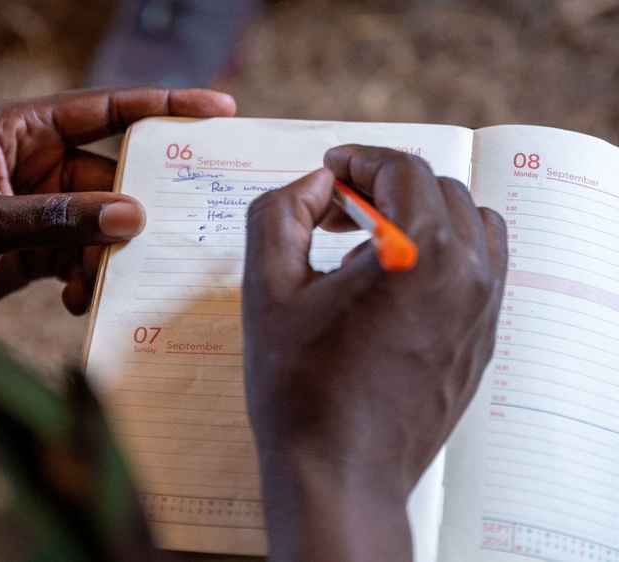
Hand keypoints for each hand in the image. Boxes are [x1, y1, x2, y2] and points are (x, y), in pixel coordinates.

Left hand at [0, 87, 235, 312]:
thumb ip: (55, 218)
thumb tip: (132, 216)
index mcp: (18, 130)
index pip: (103, 109)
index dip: (162, 105)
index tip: (216, 109)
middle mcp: (34, 163)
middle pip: (110, 176)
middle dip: (135, 207)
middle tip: (172, 231)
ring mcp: (36, 207)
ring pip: (99, 223)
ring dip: (104, 255)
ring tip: (92, 284)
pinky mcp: (33, 247)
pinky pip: (79, 256)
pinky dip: (84, 278)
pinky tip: (72, 300)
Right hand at [242, 146, 506, 560]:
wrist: (339, 472)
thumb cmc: (298, 387)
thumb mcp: (266, 289)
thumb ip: (279, 213)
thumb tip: (313, 183)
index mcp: (415, 253)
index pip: (400, 170)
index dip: (358, 158)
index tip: (329, 169)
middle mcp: (465, 274)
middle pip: (437, 189)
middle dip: (384, 185)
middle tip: (335, 210)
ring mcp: (483, 310)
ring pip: (472, 223)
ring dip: (424, 213)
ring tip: (373, 241)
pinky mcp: (483, 340)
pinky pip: (483, 268)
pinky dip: (448, 250)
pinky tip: (399, 281)